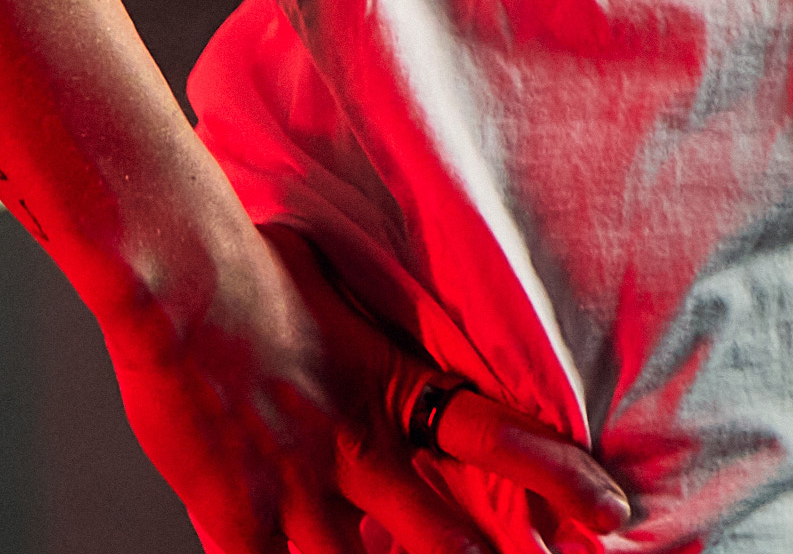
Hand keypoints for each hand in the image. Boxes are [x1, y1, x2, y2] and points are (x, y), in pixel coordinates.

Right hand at [97, 220, 636, 553]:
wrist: (181, 276)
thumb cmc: (255, 266)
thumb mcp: (346, 292)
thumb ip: (379, 331)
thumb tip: (395, 307)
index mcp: (396, 392)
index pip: (504, 440)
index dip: (563, 481)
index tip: (611, 513)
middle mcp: (361, 453)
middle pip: (449, 543)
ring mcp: (302, 491)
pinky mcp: (241, 516)